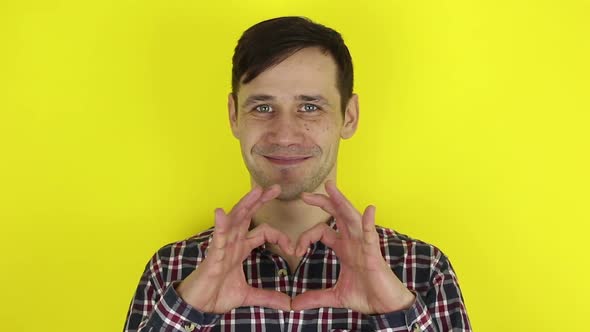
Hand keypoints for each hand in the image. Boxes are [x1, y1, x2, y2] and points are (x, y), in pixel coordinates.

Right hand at [176, 185, 293, 312]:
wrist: (199, 306)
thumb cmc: (217, 294)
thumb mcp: (248, 295)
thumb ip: (268, 297)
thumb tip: (288, 305)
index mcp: (240, 248)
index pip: (263, 233)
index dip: (279, 237)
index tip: (293, 248)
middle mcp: (232, 243)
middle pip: (248, 216)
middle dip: (261, 201)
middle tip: (276, 188)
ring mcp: (222, 247)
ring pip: (234, 220)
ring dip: (245, 204)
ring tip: (256, 191)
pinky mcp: (212, 256)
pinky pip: (217, 238)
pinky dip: (220, 226)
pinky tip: (220, 213)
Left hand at [291, 181, 415, 313]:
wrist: (385, 308)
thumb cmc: (367, 295)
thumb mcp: (335, 296)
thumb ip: (315, 297)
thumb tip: (294, 305)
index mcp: (344, 247)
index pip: (322, 230)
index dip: (306, 236)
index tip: (295, 250)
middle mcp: (354, 242)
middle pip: (337, 214)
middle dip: (323, 202)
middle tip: (305, 194)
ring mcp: (364, 245)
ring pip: (351, 218)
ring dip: (341, 202)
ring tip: (331, 187)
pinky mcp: (374, 254)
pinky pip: (372, 235)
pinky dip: (369, 223)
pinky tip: (369, 210)